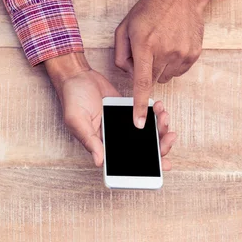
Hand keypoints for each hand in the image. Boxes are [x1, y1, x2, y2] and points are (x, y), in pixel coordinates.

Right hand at [45, 53, 176, 168]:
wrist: (78, 76)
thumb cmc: (72, 99)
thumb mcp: (77, 121)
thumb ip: (89, 141)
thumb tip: (99, 161)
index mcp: (102, 145)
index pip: (127, 161)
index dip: (147, 166)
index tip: (163, 164)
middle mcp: (114, 138)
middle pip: (143, 149)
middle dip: (160, 146)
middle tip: (169, 136)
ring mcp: (123, 125)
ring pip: (147, 133)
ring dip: (160, 128)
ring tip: (163, 116)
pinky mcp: (128, 111)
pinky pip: (146, 116)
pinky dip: (155, 114)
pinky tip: (159, 108)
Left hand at [114, 0, 217, 127]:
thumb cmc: (149, 10)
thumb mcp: (124, 28)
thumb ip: (120, 55)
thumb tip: (127, 74)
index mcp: (145, 47)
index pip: (141, 84)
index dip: (139, 106)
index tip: (139, 124)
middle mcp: (165, 53)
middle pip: (151, 80)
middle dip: (145, 72)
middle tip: (146, 51)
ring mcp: (182, 55)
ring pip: (164, 77)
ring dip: (159, 68)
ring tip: (160, 46)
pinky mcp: (193, 55)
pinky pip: (177, 71)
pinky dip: (171, 63)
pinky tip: (170, 46)